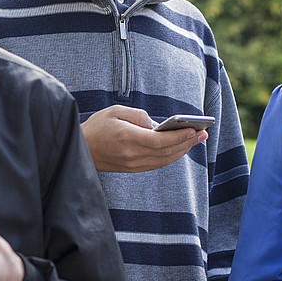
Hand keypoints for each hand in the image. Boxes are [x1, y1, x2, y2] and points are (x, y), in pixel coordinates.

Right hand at [80, 105, 206, 172]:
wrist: (78, 148)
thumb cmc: (96, 126)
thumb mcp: (115, 111)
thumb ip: (139, 115)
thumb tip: (157, 125)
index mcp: (126, 138)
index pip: (159, 141)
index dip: (179, 137)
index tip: (194, 130)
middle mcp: (130, 155)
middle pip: (165, 152)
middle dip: (186, 143)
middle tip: (203, 134)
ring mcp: (131, 165)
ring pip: (163, 160)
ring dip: (181, 151)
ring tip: (195, 140)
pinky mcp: (131, 169)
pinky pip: (157, 164)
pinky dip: (171, 156)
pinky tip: (180, 148)